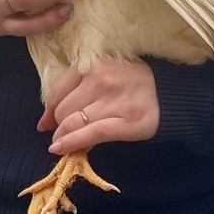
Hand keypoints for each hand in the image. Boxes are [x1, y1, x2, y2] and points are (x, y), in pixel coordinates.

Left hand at [39, 60, 159, 153]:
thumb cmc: (132, 83)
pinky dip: (71, 143)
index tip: (46, 122)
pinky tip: (59, 149)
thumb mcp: (104, 73)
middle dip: (58, 124)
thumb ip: (76, 89)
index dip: (48, 110)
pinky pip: (90, 134)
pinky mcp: (125, 122)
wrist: (168, 94)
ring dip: (62, 136)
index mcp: (93, 64)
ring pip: (73, 123)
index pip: (58, 91)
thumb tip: (44, 120)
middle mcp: (101, 79)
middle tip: (63, 132)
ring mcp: (113, 101)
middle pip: (63, 110)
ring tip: (62, 142)